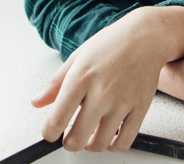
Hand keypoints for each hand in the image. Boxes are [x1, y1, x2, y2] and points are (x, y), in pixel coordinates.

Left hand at [31, 7, 183, 151]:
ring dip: (90, 146)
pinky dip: (113, 146)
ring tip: (88, 136)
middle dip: (68, 143)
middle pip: (77, 139)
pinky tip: (109, 137)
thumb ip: (55, 83)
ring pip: (100, 144)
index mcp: (80, 78)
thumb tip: (37, 102)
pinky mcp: (140, 108)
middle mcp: (101, 93)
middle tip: (69, 137)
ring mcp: (122, 102)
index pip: (56, 119)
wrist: (146, 37)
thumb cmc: (111, 44)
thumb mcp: (78, 57)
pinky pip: (124, 141)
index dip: (49, 133)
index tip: (50, 132)